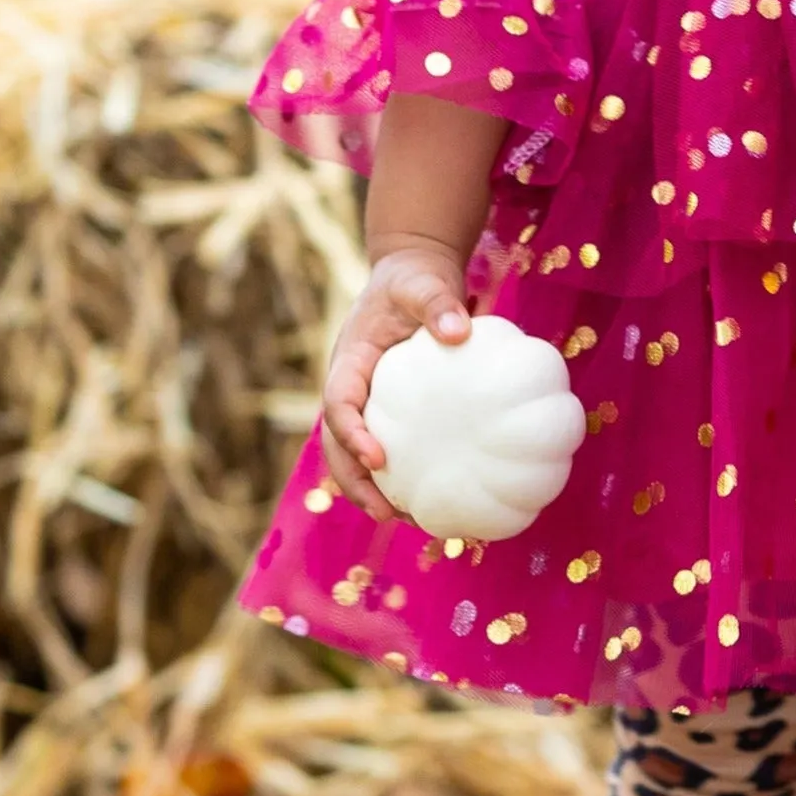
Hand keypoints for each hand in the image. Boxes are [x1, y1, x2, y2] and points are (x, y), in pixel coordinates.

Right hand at [321, 243, 471, 520]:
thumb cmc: (414, 279)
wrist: (412, 275)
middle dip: (354, 483)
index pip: (339, 402)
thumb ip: (436, 301)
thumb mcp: (423, 281)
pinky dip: (401, 477)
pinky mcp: (390, 412)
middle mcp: (351, 388)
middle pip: (337, 445)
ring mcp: (368, 403)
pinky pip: (389, 448)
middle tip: (386, 512)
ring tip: (408, 520)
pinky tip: (434, 498)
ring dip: (373, 491)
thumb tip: (458, 332)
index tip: (378, 457)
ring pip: (356, 456)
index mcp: (349, 360)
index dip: (352, 433)